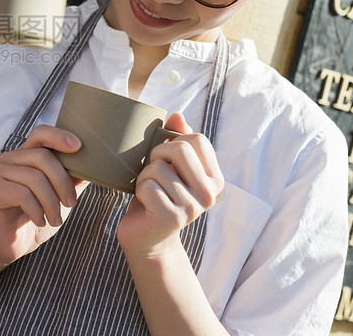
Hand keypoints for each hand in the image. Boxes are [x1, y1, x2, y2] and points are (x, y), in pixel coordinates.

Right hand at [0, 125, 87, 265]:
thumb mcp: (59, 195)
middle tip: (71, 204)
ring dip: (51, 202)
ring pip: (34, 177)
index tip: (78, 147)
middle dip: (62, 182)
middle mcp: (9, 158)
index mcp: (26, 154)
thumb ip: (72, 177)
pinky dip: (37, 210)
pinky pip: (22, 194)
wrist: (12, 244)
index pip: (41, 133)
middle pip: (42, 157)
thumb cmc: (37, 217)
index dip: (59, 136)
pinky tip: (39, 220)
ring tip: (55, 219)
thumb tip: (94, 162)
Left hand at [117, 112, 223, 258]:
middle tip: (153, 173)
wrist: (148, 237)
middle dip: (156, 156)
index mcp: (214, 178)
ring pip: (158, 169)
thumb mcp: (168, 166)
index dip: (173, 142)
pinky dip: (139, 191)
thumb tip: (177, 115)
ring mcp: (193, 207)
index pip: (197, 139)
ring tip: (149, 192)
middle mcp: (209, 194)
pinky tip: (145, 204)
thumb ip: (176, 139)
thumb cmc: (158, 195)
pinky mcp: (173, 218)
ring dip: (145, 177)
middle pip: (179, 149)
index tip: (166, 159)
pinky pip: (148, 187)